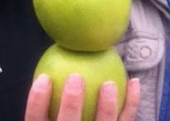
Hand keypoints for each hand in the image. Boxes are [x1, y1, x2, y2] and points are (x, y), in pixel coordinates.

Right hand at [25, 73, 139, 120]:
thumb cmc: (69, 114)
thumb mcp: (53, 111)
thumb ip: (51, 94)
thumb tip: (54, 54)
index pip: (35, 119)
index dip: (36, 101)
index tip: (44, 77)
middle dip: (71, 104)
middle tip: (75, 77)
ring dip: (106, 107)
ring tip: (109, 83)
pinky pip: (125, 120)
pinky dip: (132, 101)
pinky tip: (134, 81)